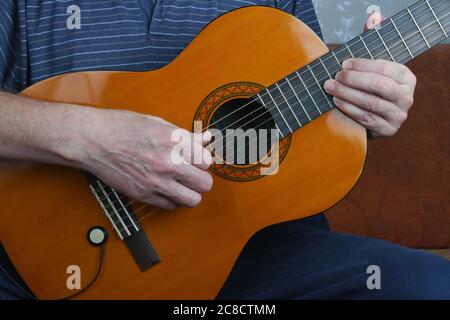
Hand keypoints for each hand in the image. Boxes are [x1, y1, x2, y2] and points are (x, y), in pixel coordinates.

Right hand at [76, 109, 212, 209]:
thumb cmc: (122, 127)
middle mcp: (170, 163)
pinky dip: (172, 200)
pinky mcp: (144, 195)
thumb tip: (206, 139)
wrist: (93, 140)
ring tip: (181, 184)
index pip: (207, 161)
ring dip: (190, 193)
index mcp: (175, 142)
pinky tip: (164, 188)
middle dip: (201, 178)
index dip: (202, 160)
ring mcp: (157, 182)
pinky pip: (171, 206)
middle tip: (191, 173)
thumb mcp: (158, 123)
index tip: (195, 158)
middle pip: (205, 184)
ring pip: (192, 200)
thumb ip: (186, 136)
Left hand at [324, 58, 416, 137]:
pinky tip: (338, 101)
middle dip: (353, 79)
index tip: (344, 64)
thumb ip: (367, 70)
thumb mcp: (379, 77)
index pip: (383, 68)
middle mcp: (406, 97)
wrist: (381, 121)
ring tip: (332, 88)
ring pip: (370, 102)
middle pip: (378, 84)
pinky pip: (365, 118)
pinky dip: (349, 108)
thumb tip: (345, 66)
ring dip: (347, 93)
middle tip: (337, 77)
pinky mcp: (388, 129)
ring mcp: (398, 115)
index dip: (361, 65)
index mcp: (406, 78)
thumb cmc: (376, 93)